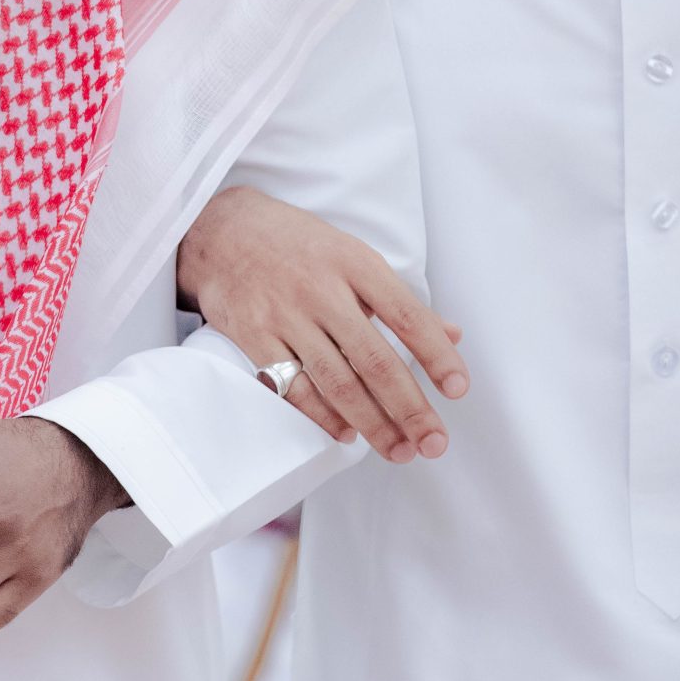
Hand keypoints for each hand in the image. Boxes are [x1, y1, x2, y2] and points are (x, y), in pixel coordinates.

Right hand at [175, 186, 465, 461]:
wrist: (221, 230)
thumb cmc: (296, 244)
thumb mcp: (351, 255)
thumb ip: (399, 299)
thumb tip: (452, 335)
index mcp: (354, 263)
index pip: (406, 315)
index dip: (436, 355)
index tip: (458, 389)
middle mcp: (321, 289)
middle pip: (374, 360)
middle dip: (409, 407)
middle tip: (433, 442)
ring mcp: (285, 315)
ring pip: (337, 381)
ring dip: (372, 423)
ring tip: (399, 450)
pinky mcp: (253, 336)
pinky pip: (294, 387)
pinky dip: (323, 415)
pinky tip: (347, 433)